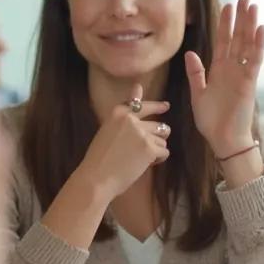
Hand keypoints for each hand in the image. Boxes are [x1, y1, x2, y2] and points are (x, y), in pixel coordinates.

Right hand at [71, 83, 171, 200]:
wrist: (97, 177)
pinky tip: (146, 165)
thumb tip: (139, 86)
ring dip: (156, 149)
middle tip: (151, 146)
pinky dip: (158, 159)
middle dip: (157, 137)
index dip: (156, 106)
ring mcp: (141, 133)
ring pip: (162, 139)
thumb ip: (125, 112)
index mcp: (118, 113)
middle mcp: (131, 119)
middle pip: (157, 125)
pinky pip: (164, 152)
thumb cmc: (99, 158)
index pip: (141, 105)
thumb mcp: (108, 129)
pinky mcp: (149, 148)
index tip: (166, 106)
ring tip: (141, 159)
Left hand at [187, 0, 263, 157]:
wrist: (223, 140)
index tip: (228, 6)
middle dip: (240, 17)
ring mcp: (242, 74)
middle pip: (237, 37)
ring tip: (253, 5)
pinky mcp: (249, 82)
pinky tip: (261, 29)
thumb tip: (190, 53)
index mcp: (219, 70)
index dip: (225, 23)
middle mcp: (232, 68)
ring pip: (247, 44)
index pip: (223, 41)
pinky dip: (258, 45)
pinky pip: (254, 60)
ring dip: (250, 25)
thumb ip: (196, 74)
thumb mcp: (198, 94)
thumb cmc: (211, 121)